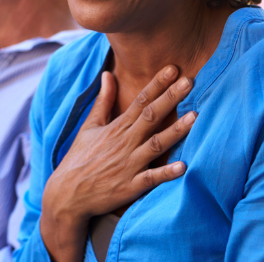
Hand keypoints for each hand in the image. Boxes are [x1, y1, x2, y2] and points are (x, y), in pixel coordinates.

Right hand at [40, 66, 195, 261]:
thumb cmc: (79, 158)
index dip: (157, 84)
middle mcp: (125, 143)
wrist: (68, 194)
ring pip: (156, 144)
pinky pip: (151, 179)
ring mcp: (129, 165)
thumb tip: (108, 74)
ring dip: (175, 131)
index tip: (173, 69)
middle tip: (190, 80)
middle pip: (151, 116)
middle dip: (171, 97)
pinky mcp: (131, 186)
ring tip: (195, 117)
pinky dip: (166, 173)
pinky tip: (182, 166)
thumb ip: (103, 101)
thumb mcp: (89, 126)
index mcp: (116, 127)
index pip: (140, 101)